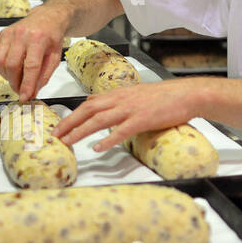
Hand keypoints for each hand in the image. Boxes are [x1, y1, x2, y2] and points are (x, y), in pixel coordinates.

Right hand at [0, 4, 67, 100]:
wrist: (47, 17)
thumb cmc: (52, 36)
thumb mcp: (55, 57)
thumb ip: (44, 76)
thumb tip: (31, 92)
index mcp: (38, 38)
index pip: (30, 66)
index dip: (26, 85)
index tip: (25, 97)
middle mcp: (21, 34)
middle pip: (12, 65)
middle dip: (15, 83)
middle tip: (21, 91)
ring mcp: (9, 33)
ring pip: (0, 62)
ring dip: (7, 76)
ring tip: (16, 78)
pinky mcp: (1, 35)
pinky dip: (0, 67)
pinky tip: (9, 68)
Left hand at [54, 79, 206, 151]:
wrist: (186, 94)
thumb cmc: (164, 97)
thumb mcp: (135, 95)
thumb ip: (117, 102)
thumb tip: (98, 106)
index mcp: (118, 94)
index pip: (89, 103)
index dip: (72, 114)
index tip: (60, 125)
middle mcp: (120, 100)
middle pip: (87, 110)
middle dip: (69, 123)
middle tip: (55, 135)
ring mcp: (131, 109)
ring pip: (99, 120)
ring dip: (80, 131)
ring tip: (67, 142)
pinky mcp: (142, 119)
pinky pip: (121, 131)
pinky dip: (108, 140)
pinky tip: (97, 148)